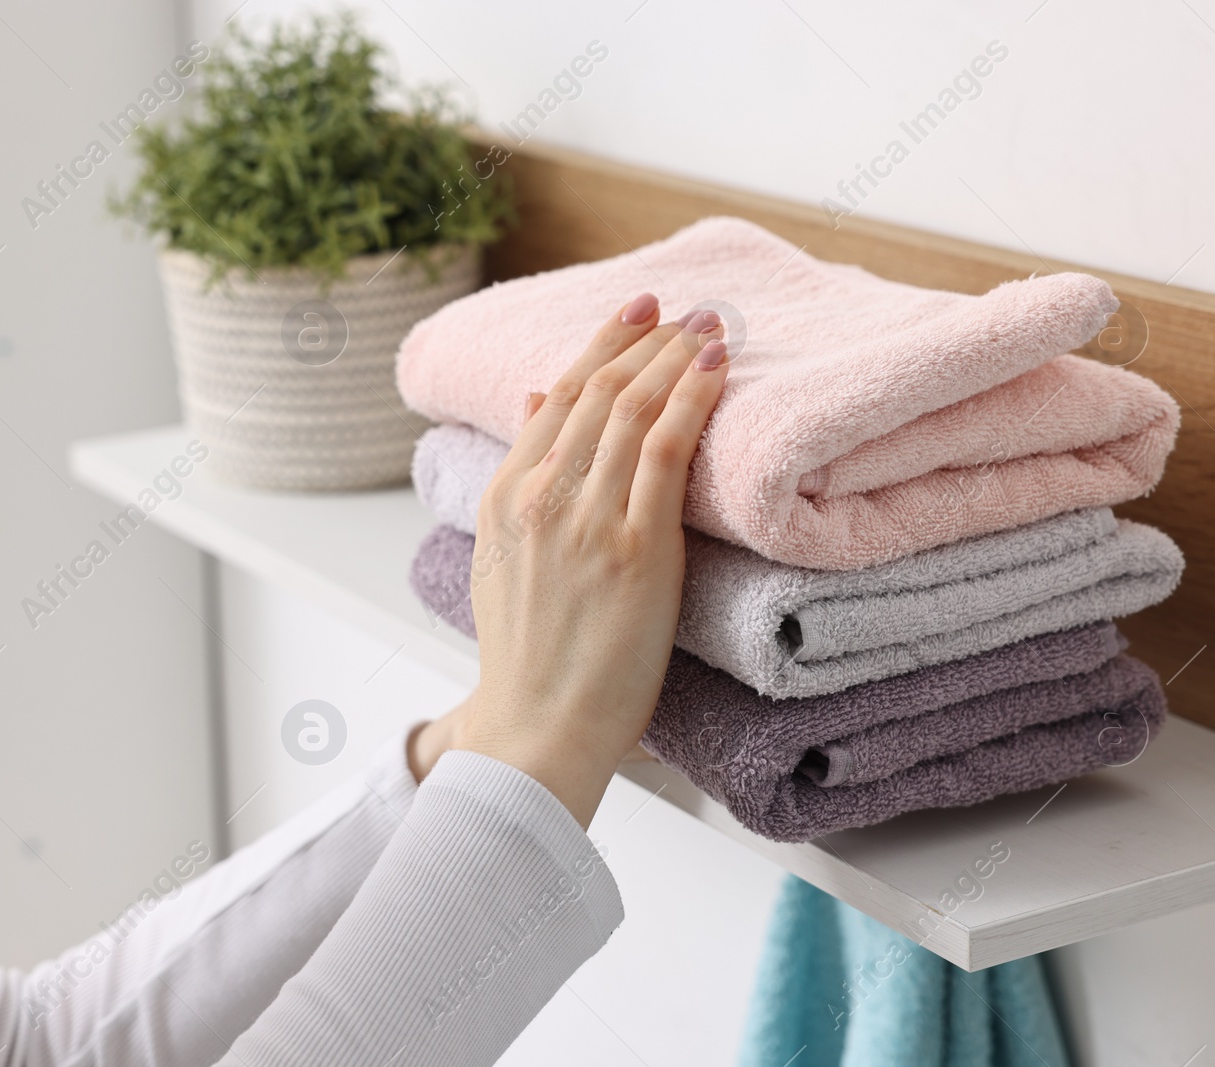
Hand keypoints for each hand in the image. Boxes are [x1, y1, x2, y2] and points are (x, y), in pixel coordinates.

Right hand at [444, 295, 727, 825]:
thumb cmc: (526, 658)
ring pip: (633, 410)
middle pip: (597, 391)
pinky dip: (692, 401)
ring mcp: (586, 520)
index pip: (556, 398)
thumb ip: (518, 479)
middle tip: (685, 309)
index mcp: (504, 497)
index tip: (636, 313)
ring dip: (675, 357)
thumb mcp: (498, 557)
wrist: (536, 728)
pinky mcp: (634, 549)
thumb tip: (531, 404)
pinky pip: (666, 451)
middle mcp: (540, 496)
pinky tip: (715, 371)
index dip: (600, 345)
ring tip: (711, 326)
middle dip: (645, 338)